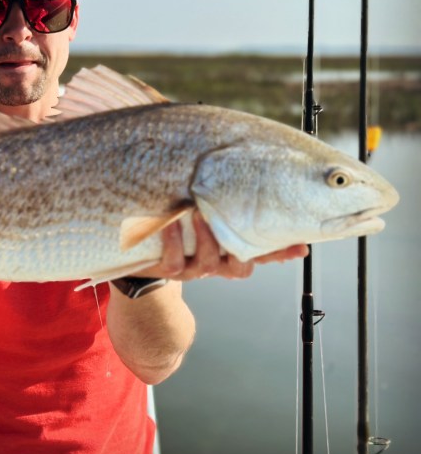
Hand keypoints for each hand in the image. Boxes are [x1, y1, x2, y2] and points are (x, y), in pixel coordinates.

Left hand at [137, 212, 307, 281]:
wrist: (152, 253)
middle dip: (241, 248)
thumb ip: (234, 208)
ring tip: (199, 214)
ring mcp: (196, 269)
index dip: (282, 252)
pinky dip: (173, 240)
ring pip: (209, 263)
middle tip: (236, 222)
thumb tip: (260, 183)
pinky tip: (171, 222)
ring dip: (206, 238)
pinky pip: (175, 261)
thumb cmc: (188, 228)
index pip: (264, 254)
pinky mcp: (171, 269)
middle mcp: (219, 265)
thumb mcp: (212, 219)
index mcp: (233, 254)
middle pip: (240, 268)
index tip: (301, 246)